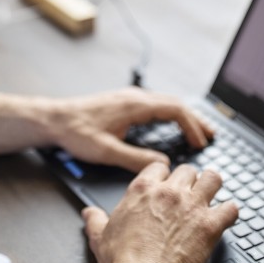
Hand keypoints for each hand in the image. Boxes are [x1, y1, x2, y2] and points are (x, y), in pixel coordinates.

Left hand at [47, 88, 213, 172]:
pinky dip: (170, 116)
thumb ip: (136, 159)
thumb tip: (164, 164)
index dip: (192, 125)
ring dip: (183, 117)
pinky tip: (172, 126)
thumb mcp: (106, 151)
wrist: (53, 119)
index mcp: (134, 105)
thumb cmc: (75, 133)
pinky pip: (156, 106)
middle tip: (210, 136)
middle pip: (175, 104)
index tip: (201, 142)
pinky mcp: (123, 103)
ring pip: (166, 103)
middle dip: (194, 120)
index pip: (174, 109)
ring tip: (197, 131)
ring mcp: (129, 99)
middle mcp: (135, 98)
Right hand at [83, 163, 238, 262]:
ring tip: (212, 196)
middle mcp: (169, 192)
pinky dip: (230, 212)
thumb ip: (95, 220)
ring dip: (213, 186)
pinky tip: (225, 218)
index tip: (167, 184)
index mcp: (143, 190)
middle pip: (188, 170)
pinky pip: (231, 208)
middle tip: (189, 194)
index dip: (165, 176)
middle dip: (190, 181)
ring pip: (213, 179)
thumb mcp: (100, 236)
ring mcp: (192, 206)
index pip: (160, 167)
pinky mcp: (210, 225)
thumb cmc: (121, 262)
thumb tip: (89, 213)